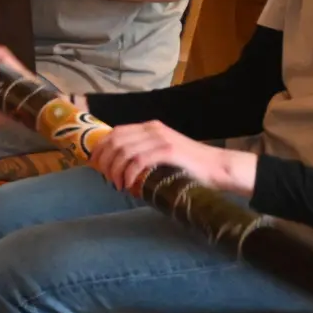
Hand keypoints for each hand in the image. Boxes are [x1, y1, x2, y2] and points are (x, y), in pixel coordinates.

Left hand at [90, 121, 255, 195]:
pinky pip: (138, 161)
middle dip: (104, 161)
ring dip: (115, 170)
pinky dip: (128, 174)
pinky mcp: (168, 151)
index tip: (94, 164)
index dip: (101, 148)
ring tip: (117, 185)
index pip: (115, 132)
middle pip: (115, 141)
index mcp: (150, 127)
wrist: (218, 167)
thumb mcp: (162, 153)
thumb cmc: (189, 166)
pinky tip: (127, 185)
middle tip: (104, 178)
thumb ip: (143, 154)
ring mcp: (160, 139)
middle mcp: (153, 129)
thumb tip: (118, 168)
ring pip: (123, 151)